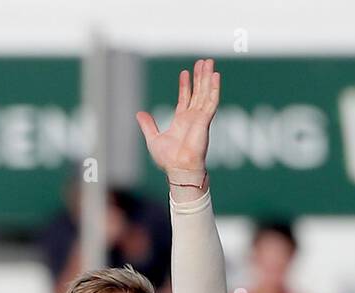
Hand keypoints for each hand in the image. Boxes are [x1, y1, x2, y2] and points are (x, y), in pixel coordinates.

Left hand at [135, 58, 219, 182]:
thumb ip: (148, 125)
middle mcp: (193, 118)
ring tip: (209, 63)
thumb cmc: (168, 159)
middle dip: (200, 77)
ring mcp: (200, 118)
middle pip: (198, 92)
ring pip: (206, 93)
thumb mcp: (153, 139)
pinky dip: (214, 88)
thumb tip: (139, 113)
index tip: (185, 72)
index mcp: (182, 121)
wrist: (178, 168)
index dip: (186, 85)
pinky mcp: (205, 120)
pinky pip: (212, 101)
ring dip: (207, 78)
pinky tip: (215, 76)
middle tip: (204, 61)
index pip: (186, 98)